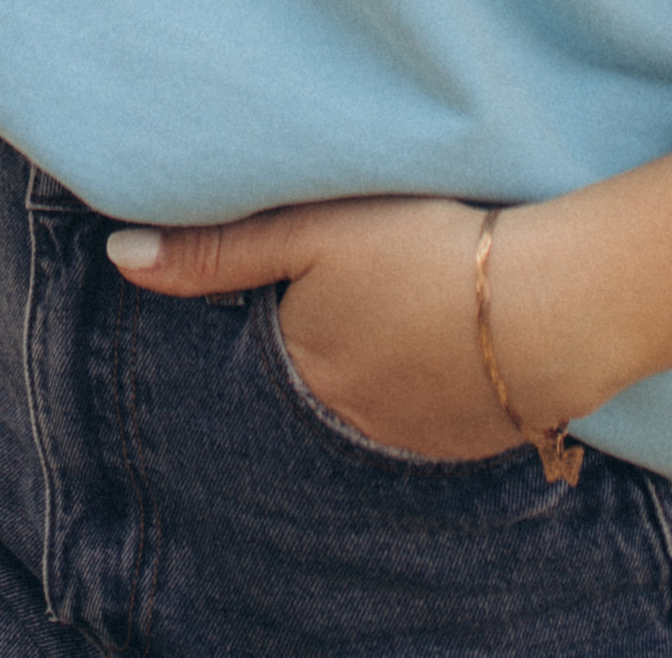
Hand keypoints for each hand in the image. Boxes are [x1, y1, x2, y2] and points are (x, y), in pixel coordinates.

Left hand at [107, 196, 554, 462]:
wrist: (553, 305)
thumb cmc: (425, 252)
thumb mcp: (312, 231)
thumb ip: (217, 251)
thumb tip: (118, 258)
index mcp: (301, 372)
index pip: (262, 339)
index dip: (277, 297)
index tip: (303, 266)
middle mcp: (346, 424)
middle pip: (317, 374)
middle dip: (328, 335)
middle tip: (367, 279)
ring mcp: (414, 440)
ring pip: (375, 395)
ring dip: (383, 358)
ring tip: (410, 302)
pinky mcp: (473, 439)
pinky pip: (430, 411)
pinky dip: (432, 378)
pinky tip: (452, 335)